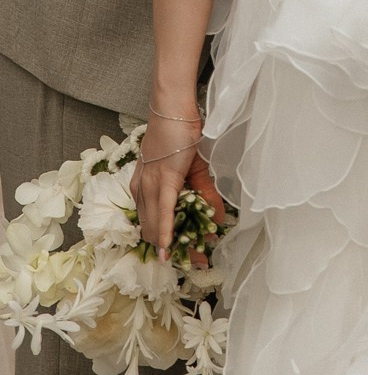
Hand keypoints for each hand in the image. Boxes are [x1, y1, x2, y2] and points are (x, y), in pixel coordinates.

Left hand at [130, 115, 224, 261]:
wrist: (175, 110)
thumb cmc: (182, 135)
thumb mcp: (193, 168)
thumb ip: (204, 194)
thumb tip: (216, 219)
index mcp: (146, 188)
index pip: (154, 225)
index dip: (170, 245)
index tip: (185, 260)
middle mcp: (143, 191)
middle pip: (155, 230)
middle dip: (177, 250)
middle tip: (196, 263)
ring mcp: (151, 186)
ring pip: (158, 225)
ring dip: (177, 244)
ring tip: (194, 258)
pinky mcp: (163, 180)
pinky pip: (163, 211)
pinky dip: (165, 230)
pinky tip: (168, 247)